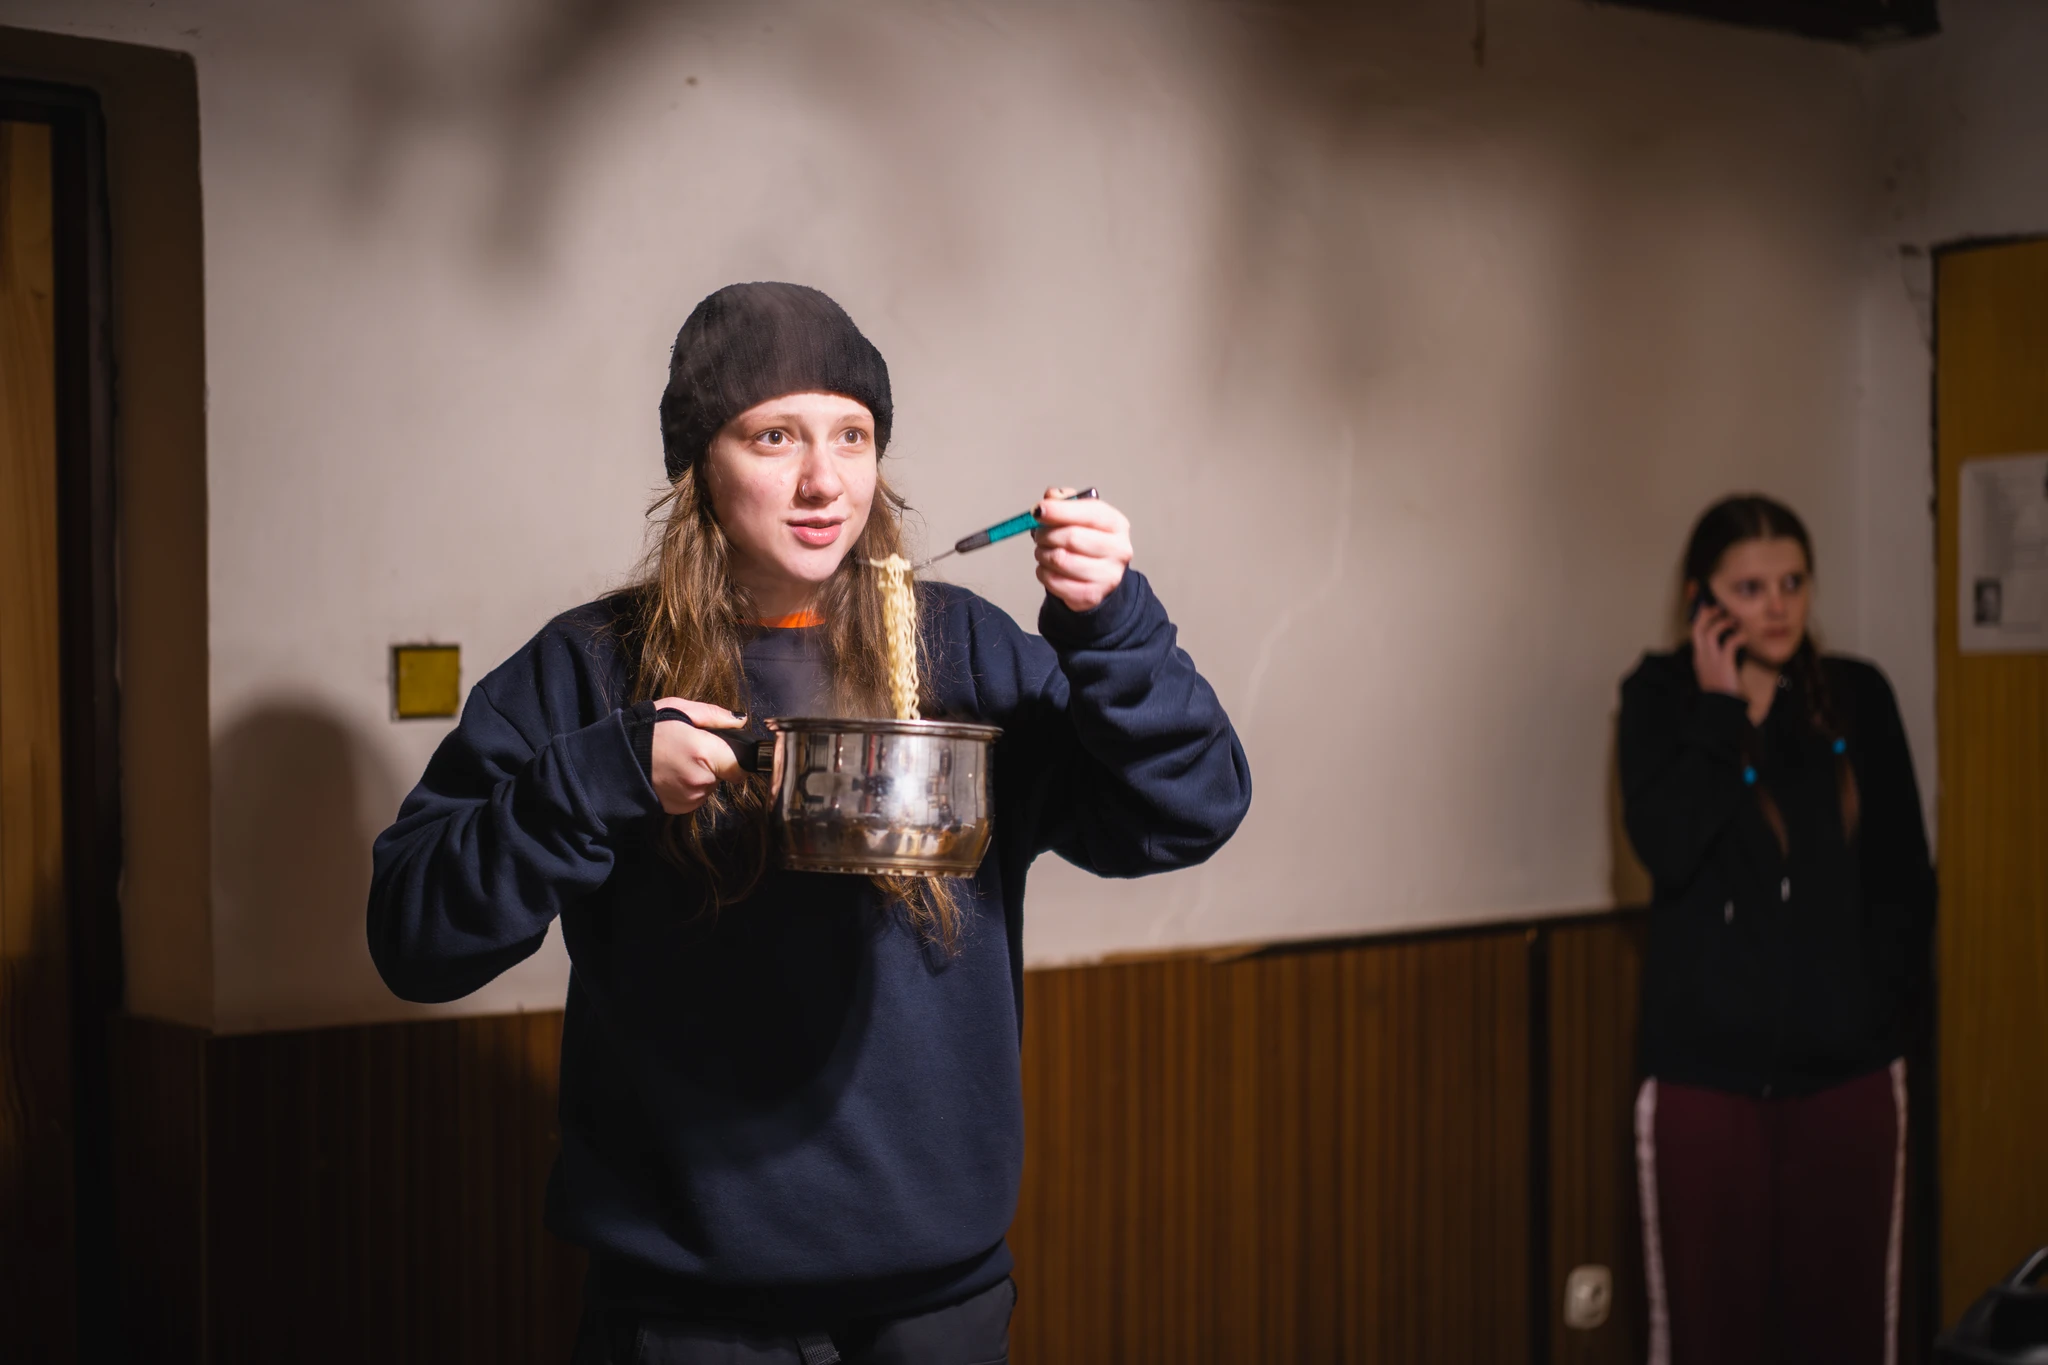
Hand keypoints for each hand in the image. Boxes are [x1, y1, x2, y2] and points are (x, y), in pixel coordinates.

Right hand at [650, 698, 744, 814]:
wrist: (615, 759)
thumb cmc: (646, 730)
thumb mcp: (679, 709)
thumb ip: (714, 715)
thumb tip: (740, 720)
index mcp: (704, 753)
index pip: (742, 765)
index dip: (737, 757)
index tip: (725, 750)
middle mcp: (701, 780)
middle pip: (725, 774)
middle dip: (715, 763)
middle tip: (690, 749)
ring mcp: (691, 798)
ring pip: (710, 786)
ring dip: (701, 775)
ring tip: (677, 761)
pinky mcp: (680, 809)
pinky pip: (696, 797)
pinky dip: (689, 787)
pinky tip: (672, 774)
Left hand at [1032, 487, 1131, 612]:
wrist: (1098, 577)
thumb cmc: (1086, 541)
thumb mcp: (1080, 516)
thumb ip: (1065, 502)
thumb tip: (1051, 497)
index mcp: (1117, 524)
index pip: (1089, 513)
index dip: (1059, 510)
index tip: (1038, 510)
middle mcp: (1118, 550)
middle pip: (1072, 537)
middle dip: (1046, 534)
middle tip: (1039, 534)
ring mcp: (1107, 576)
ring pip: (1060, 560)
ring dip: (1042, 554)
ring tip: (1043, 551)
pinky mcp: (1091, 595)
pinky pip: (1054, 582)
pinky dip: (1042, 573)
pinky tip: (1047, 568)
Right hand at [1690, 603, 1745, 697]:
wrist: (1721, 706)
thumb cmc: (1721, 691)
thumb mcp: (1715, 672)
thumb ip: (1717, 659)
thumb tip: (1728, 644)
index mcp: (1698, 658)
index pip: (1694, 633)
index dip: (1700, 619)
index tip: (1707, 609)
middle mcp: (1701, 656)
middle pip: (1697, 628)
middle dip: (1707, 615)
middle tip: (1719, 608)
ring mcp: (1711, 660)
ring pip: (1711, 632)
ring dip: (1723, 623)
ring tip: (1734, 621)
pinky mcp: (1723, 663)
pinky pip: (1730, 643)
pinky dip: (1738, 637)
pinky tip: (1745, 637)